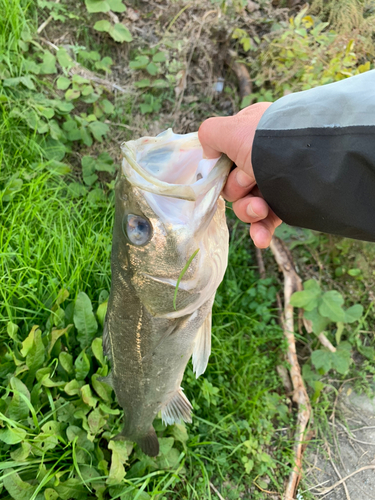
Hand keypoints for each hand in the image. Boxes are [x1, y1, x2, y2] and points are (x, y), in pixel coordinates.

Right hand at [198, 103, 281, 247]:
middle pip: (232, 186)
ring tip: (261, 208)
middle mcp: (261, 159)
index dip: (220, 171)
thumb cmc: (268, 140)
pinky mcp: (286, 203)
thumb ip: (210, 135)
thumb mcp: (232, 129)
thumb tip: (208, 154)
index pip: (224, 159)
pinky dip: (261, 231)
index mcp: (249, 138)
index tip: (220, 173)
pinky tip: (261, 240)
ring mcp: (274, 182)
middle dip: (237, 189)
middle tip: (250, 181)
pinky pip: (267, 222)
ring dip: (249, 211)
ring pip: (247, 206)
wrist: (310, 159)